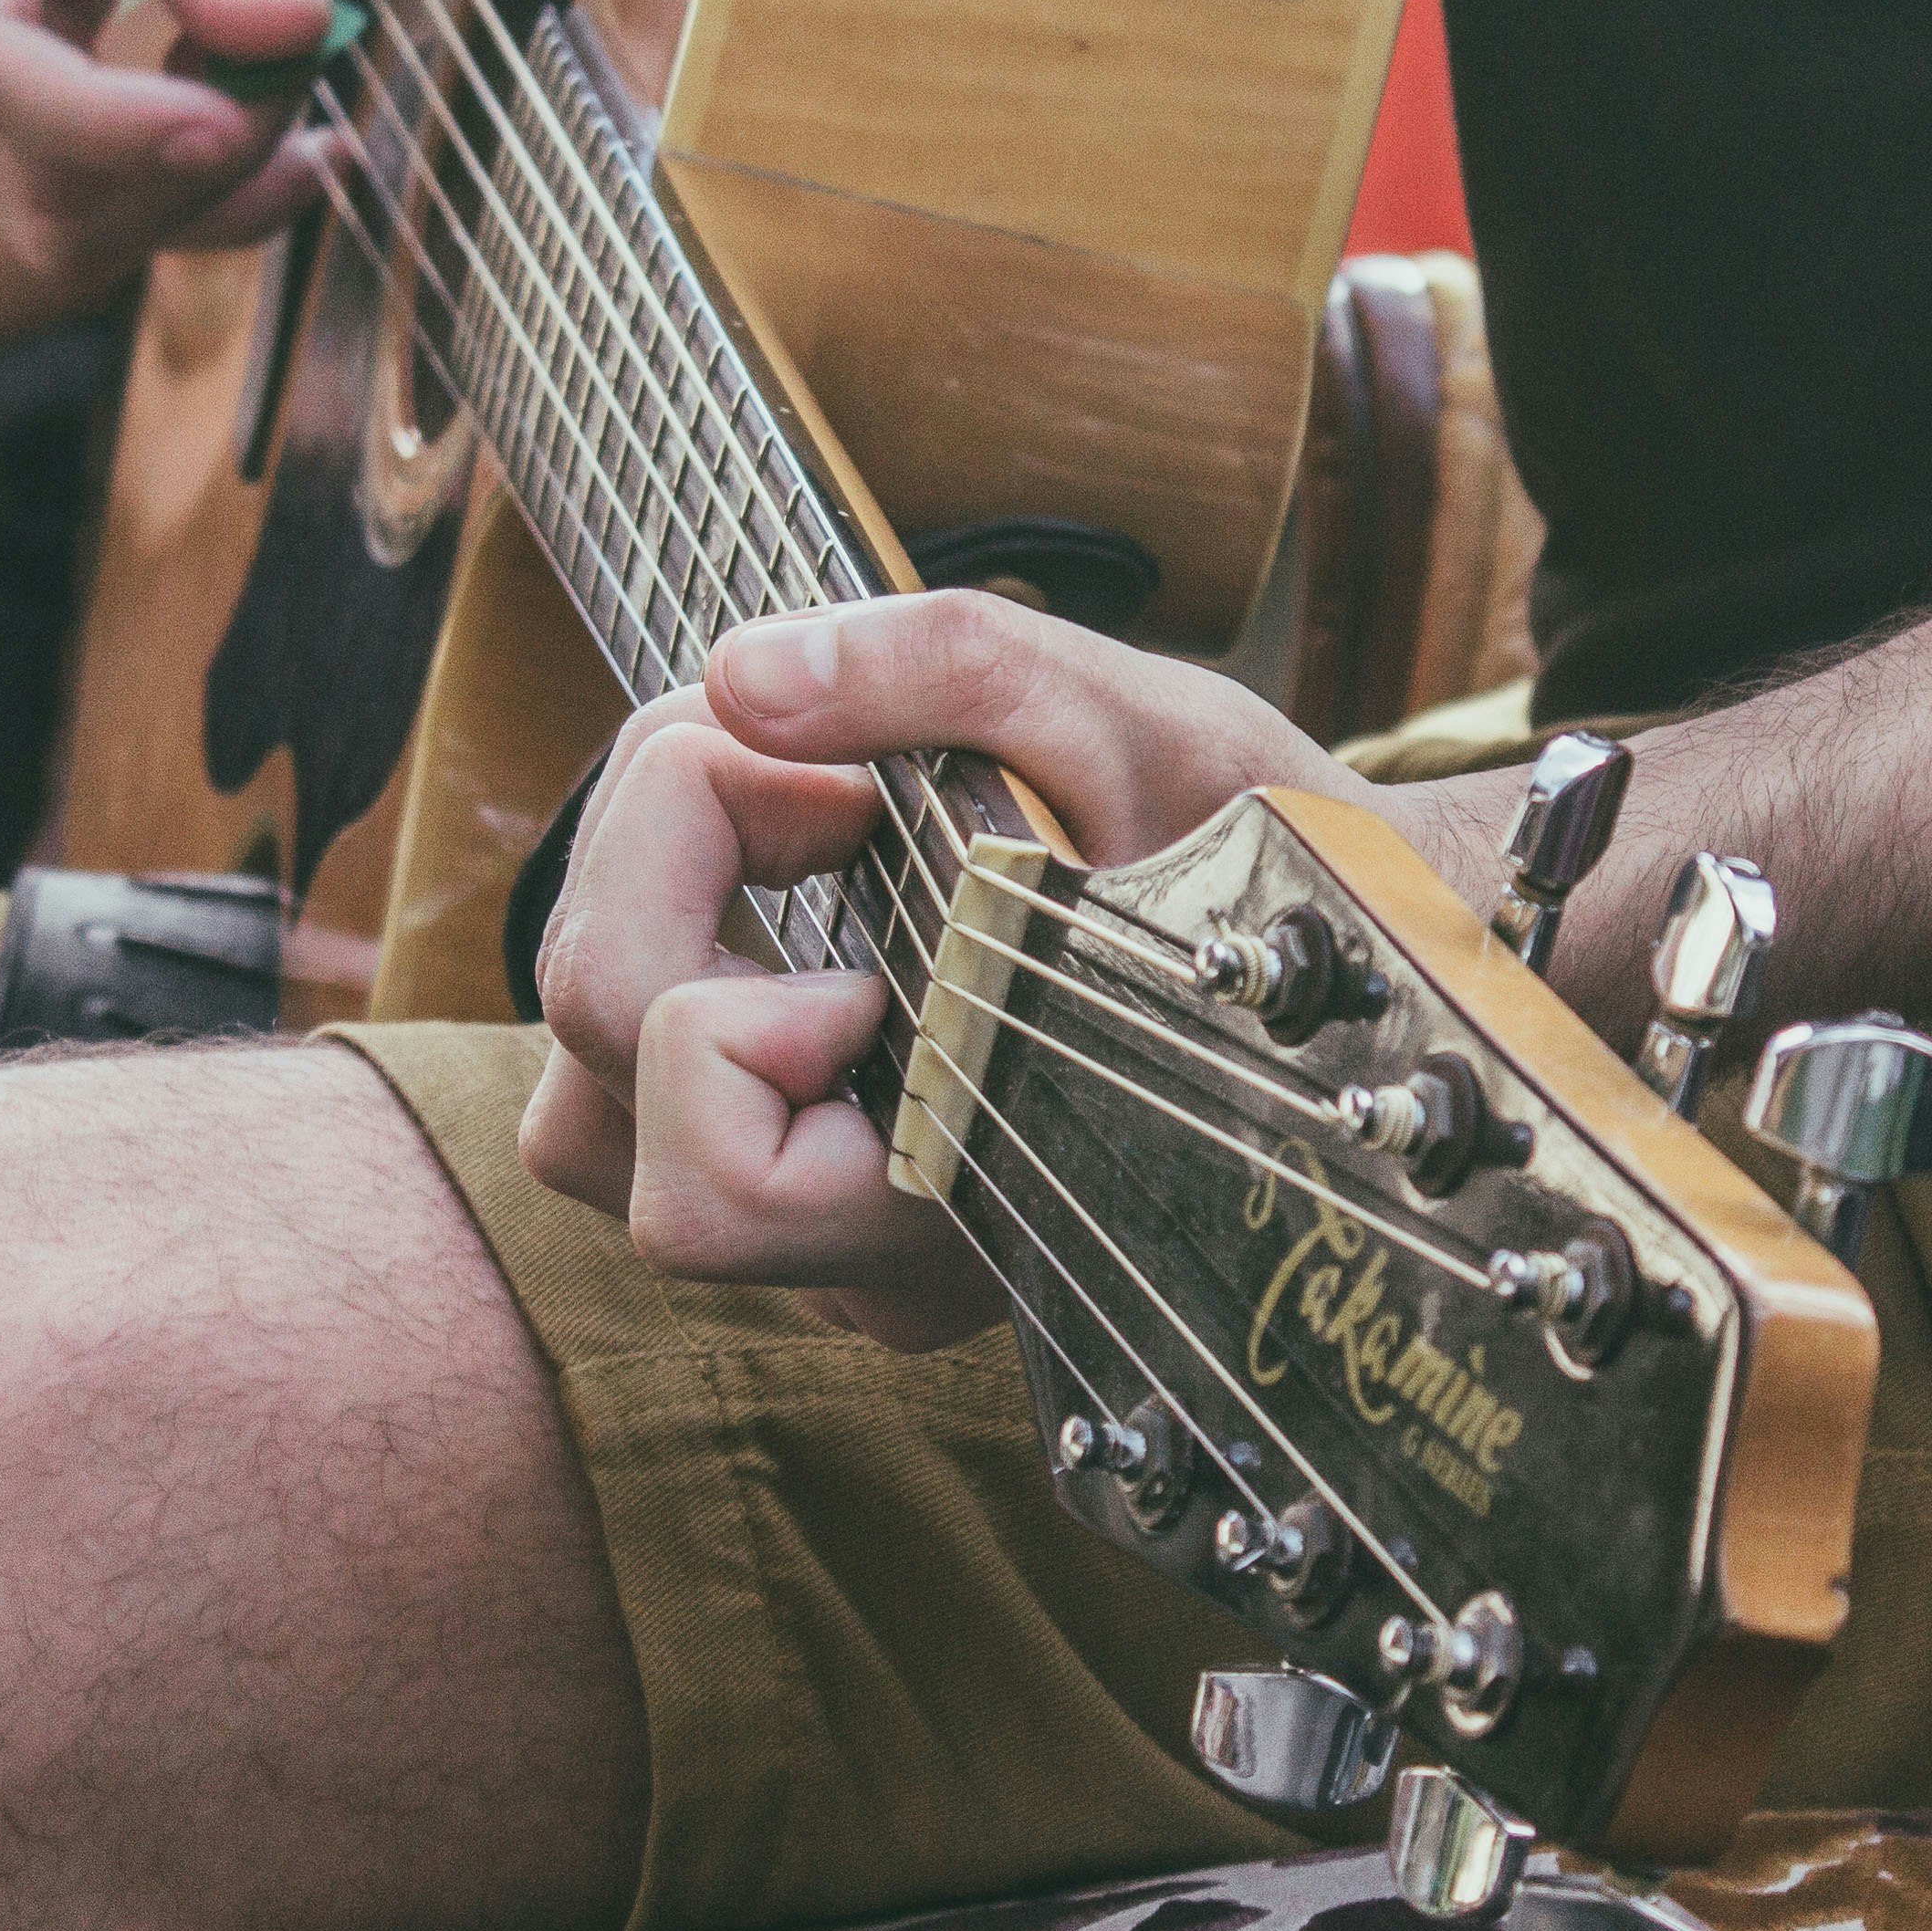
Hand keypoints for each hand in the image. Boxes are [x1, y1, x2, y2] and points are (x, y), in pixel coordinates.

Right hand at [0, 0, 334, 288]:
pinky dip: (182, 185)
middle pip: (24, 175)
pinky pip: (75, 179)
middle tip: (309, 82)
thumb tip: (285, 40)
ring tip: (308, 112)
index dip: (110, 128)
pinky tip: (283, 136)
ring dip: (192, 197)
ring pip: (52, 208)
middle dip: (183, 172)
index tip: (240, 122)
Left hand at [520, 591, 1377, 1348]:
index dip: (731, 990)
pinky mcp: (804, 1185)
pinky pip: (628, 1097)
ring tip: (794, 827)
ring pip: (579, 1129)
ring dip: (638, 929)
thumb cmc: (1262, 849)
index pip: (709, 1173)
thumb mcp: (1143, 717)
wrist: (1352, 959)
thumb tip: (739, 679)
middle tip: (818, 790)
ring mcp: (829, 1238)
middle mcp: (878, 1259)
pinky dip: (665, 952)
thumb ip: (944, 671)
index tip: (859, 837)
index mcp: (964, 1184)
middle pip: (588, 1131)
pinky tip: (797, 869)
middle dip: (655, 891)